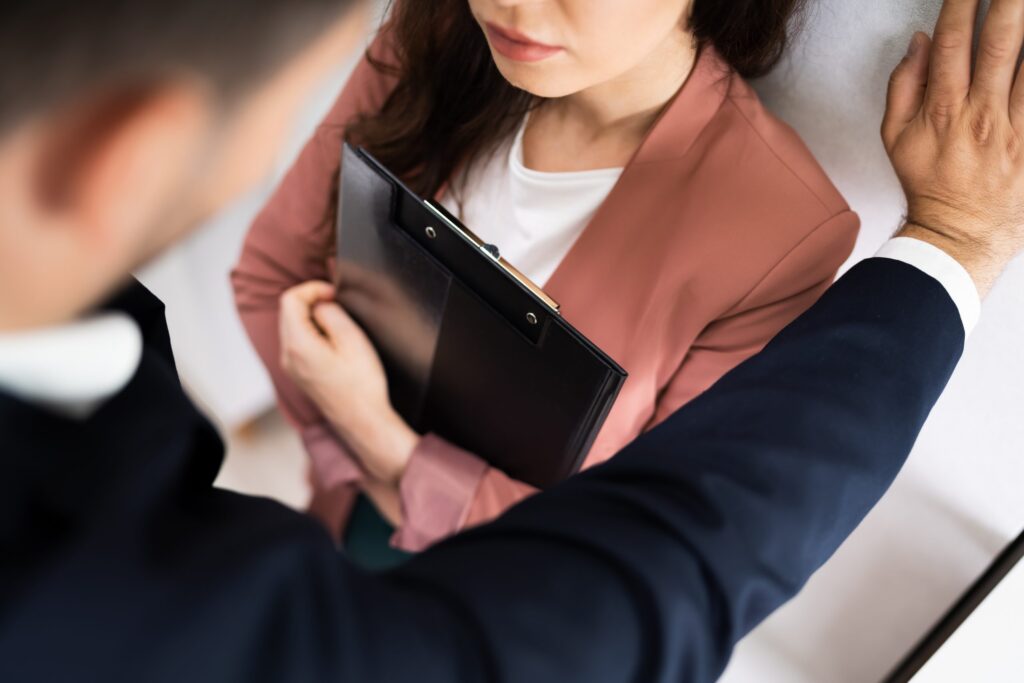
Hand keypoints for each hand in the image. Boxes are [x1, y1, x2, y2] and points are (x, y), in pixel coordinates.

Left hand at [279, 280, 417, 483]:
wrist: (363, 421)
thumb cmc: (362, 385)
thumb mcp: (352, 339)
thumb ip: (331, 314)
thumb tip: (319, 305)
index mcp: (298, 345)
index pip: (290, 300)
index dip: (312, 289)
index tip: (333, 294)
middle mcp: (288, 356)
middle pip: (287, 312)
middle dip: (311, 301)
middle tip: (337, 304)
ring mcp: (291, 367)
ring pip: (292, 327)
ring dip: (312, 317)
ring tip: (338, 323)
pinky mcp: (299, 374)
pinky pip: (297, 343)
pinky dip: (312, 332)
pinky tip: (334, 341)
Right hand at [883, 0, 1023, 294]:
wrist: (960, 232)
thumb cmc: (928, 183)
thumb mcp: (894, 138)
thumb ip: (903, 87)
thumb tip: (919, 43)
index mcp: (943, 108)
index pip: (954, 41)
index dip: (962, 4)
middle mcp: (981, 112)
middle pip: (1001, 43)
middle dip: (1007, 6)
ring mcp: (1013, 127)